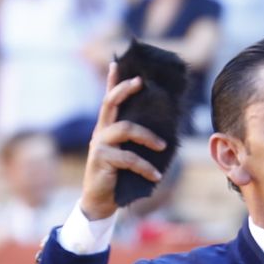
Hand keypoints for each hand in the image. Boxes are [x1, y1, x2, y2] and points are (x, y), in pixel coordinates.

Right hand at [80, 63, 164, 220]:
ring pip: (125, 129)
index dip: (113, 81)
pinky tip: (156, 175)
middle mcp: (100, 131)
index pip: (109, 99)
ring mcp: (99, 144)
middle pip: (110, 103)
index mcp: (107, 127)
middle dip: (125, 89)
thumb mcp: (127, 154)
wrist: (100, 201)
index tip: (117, 62)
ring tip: (163, 147)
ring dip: (147, 137)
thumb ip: (136, 141)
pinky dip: (145, 167)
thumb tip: (164, 132)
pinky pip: (127, 158)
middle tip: (141, 82)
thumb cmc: (118, 176)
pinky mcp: (101, 159)